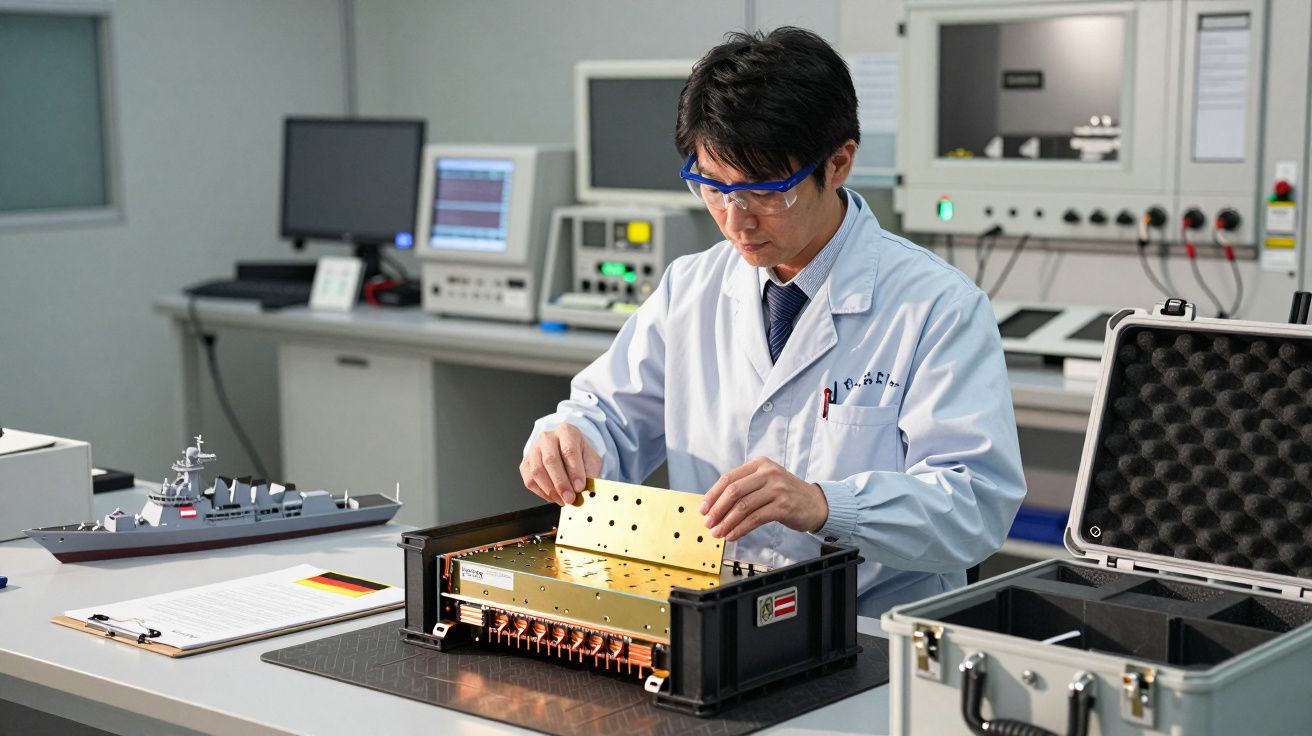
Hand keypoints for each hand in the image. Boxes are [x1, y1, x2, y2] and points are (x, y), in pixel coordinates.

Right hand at [520, 424, 600, 505]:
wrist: (566, 450)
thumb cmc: (579, 455)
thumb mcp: (590, 459)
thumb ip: (590, 473)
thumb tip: (585, 490)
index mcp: (566, 432)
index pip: (569, 450)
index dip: (574, 471)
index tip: (580, 487)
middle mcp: (547, 438)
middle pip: (550, 460)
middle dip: (561, 483)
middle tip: (570, 498)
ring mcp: (533, 449)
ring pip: (537, 471)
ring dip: (550, 490)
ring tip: (562, 500)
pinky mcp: (525, 463)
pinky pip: (529, 480)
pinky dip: (541, 493)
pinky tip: (553, 497)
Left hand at [699, 457, 828, 541]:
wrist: (815, 503)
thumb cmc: (786, 494)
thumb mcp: (765, 482)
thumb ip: (744, 487)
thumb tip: (714, 505)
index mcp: (759, 464)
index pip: (729, 478)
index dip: (712, 495)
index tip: (703, 509)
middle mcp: (768, 473)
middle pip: (733, 491)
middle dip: (717, 509)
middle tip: (708, 523)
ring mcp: (777, 488)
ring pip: (743, 506)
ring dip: (727, 522)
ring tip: (718, 533)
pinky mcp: (783, 506)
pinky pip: (755, 518)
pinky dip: (740, 528)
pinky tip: (733, 535)